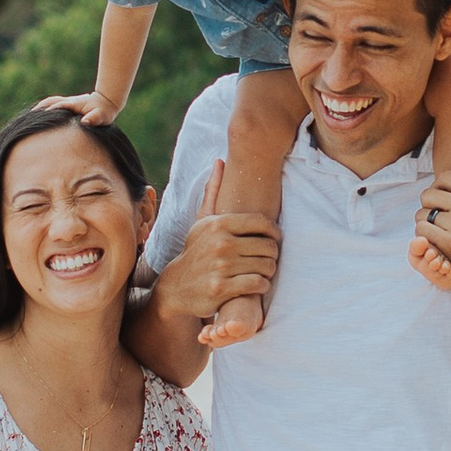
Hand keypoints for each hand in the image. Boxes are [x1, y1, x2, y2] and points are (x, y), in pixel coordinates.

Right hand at [32, 89, 118, 123]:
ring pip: (51, 101)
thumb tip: (85, 121)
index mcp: (74, 103)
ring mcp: (68, 102)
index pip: (58, 105)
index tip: (38, 117)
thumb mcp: (100, 116)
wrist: (106, 103)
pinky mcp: (68, 105)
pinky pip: (53, 104)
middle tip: (29, 116)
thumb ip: (94, 119)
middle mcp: (69, 101)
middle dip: (40, 107)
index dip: (49, 111)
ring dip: (41, 106)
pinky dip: (45, 107)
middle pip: (51, 101)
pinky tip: (40, 115)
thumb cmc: (103, 112)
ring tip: (31, 116)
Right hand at [155, 163, 281, 328]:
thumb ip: (213, 191)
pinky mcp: (222, 289)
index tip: (274, 239)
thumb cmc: (196, 251)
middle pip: (268, 246)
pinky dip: (262, 286)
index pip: (263, 223)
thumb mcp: (202, 221)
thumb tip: (220, 161)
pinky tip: (258, 285)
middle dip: (273, 254)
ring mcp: (221, 266)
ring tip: (264, 271)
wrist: (177, 287)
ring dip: (269, 271)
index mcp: (219, 224)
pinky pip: (258, 284)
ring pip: (266, 266)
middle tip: (269, 258)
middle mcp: (220, 243)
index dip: (274, 232)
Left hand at [412, 167, 450, 311]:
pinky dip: (423, 240)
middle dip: (427, 208)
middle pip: (428, 194)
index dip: (437, 189)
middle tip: (435, 223)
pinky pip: (422, 231)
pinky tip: (434, 247)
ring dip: (424, 227)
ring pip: (422, 214)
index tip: (440, 204)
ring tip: (436, 238)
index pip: (445, 176)